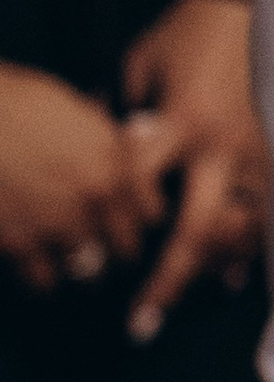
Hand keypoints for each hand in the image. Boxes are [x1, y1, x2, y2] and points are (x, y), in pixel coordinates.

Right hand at [0, 64, 157, 289]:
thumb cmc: (15, 101)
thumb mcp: (76, 109)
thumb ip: (110, 138)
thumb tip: (143, 138)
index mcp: (114, 162)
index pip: (151, 214)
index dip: (135, 216)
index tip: (122, 216)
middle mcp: (95, 197)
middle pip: (126, 248)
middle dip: (112, 245)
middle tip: (93, 239)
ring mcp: (58, 223)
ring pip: (87, 268)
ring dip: (75, 261)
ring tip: (60, 249)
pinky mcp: (19, 243)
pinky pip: (44, 280)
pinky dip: (39, 274)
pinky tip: (30, 260)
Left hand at [118, 0, 268, 338]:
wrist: (249, 3)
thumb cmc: (186, 31)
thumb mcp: (140, 65)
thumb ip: (124, 114)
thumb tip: (106, 154)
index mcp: (182, 123)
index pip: (141, 188)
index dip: (117, 221)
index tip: (97, 251)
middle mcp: (223, 150)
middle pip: (197, 232)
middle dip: (167, 281)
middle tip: (140, 323)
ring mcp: (257, 158)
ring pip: (240, 234)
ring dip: (211, 270)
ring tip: (190, 297)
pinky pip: (265, 216)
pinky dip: (246, 248)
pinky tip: (229, 275)